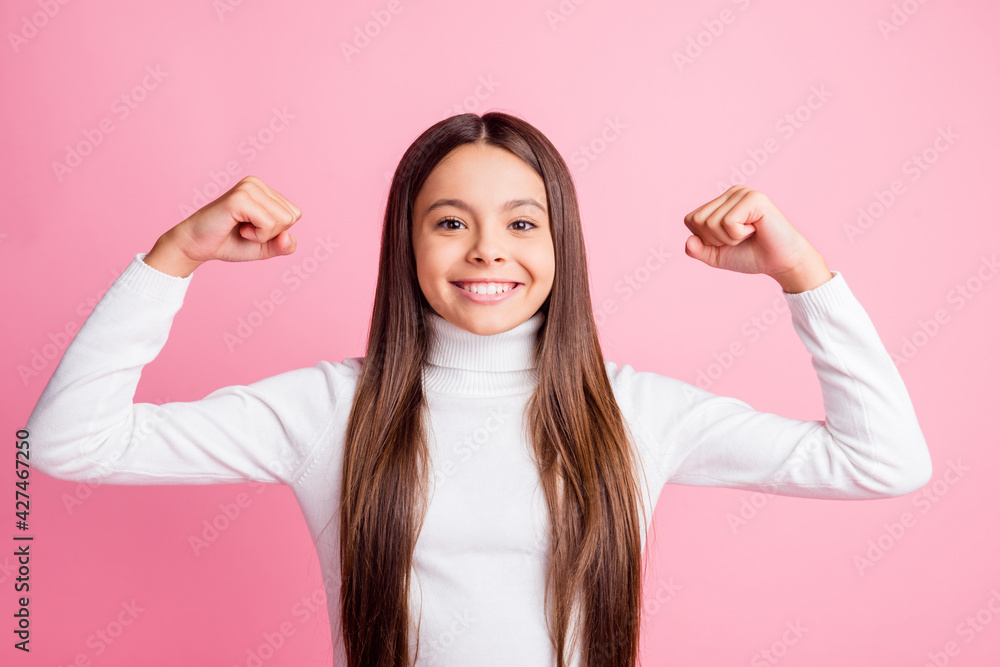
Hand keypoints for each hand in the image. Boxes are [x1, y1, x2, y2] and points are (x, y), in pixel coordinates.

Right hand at [168, 175, 300, 265]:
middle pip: (291, 217)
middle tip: (245, 229)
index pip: (294, 214)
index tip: (253, 229)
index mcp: (264, 189)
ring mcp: (248, 187)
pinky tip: (237, 228)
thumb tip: (288, 238)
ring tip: (241, 228)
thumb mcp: (265, 247)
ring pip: (283, 220)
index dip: (277, 231)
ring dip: (263, 234)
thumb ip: (284, 245)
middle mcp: (256, 183)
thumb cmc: (229, 243)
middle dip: (271, 233)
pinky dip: (256, 235)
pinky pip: (268, 224)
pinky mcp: (239, 198)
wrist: (196, 246)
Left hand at [683, 186, 826, 286]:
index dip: (705, 239)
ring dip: (730, 238)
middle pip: (698, 220)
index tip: (728, 240)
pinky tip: (756, 229)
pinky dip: (739, 234)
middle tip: (740, 238)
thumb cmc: (751, 256)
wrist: (780, 263)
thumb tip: (688, 242)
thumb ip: (698, 250)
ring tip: (749, 234)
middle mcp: (730, 193)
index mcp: (720, 202)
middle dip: (716, 239)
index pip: (690, 220)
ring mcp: (742, 193)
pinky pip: (728, 222)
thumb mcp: (716, 256)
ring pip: (711, 222)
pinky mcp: (754, 198)